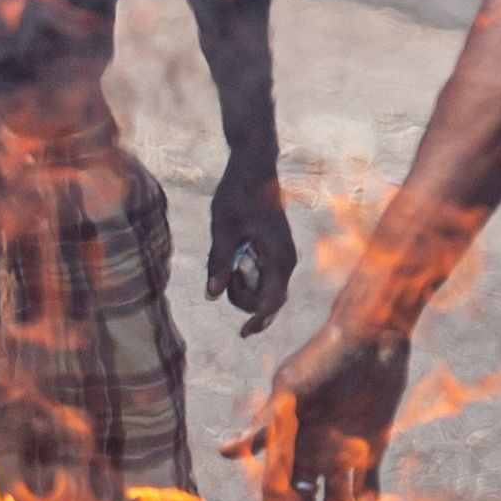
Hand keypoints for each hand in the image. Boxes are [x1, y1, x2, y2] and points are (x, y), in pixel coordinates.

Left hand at [206, 154, 299, 328]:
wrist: (254, 167)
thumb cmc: (237, 193)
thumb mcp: (222, 228)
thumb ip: (219, 262)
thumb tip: (212, 296)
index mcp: (279, 258)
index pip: (272, 303)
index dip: (257, 321)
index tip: (241, 334)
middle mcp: (287, 260)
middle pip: (269, 301)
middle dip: (245, 301)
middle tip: (222, 274)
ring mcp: (284, 256)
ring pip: (267, 290)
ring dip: (245, 288)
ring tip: (227, 258)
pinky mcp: (278, 251)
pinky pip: (266, 277)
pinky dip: (248, 277)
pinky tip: (234, 257)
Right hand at [222, 325, 414, 500]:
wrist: (370, 336)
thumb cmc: (323, 357)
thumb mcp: (291, 391)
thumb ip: (266, 426)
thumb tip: (223, 451)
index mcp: (284, 444)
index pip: (275, 494)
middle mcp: (307, 455)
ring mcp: (338, 454)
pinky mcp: (369, 449)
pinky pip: (367, 490)